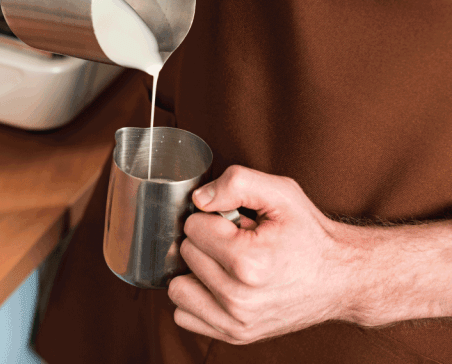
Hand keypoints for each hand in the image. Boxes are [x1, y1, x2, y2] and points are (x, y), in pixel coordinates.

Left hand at [168, 165, 352, 343]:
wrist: (341, 277)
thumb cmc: (310, 236)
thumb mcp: (281, 193)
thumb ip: (236, 183)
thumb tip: (198, 199)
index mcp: (249, 262)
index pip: (192, 227)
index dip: (214, 218)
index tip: (239, 225)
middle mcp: (240, 299)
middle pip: (186, 254)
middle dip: (208, 242)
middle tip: (240, 243)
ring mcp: (237, 322)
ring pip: (178, 287)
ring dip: (197, 272)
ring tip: (228, 265)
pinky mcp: (235, 335)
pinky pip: (184, 314)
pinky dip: (197, 298)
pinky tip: (221, 285)